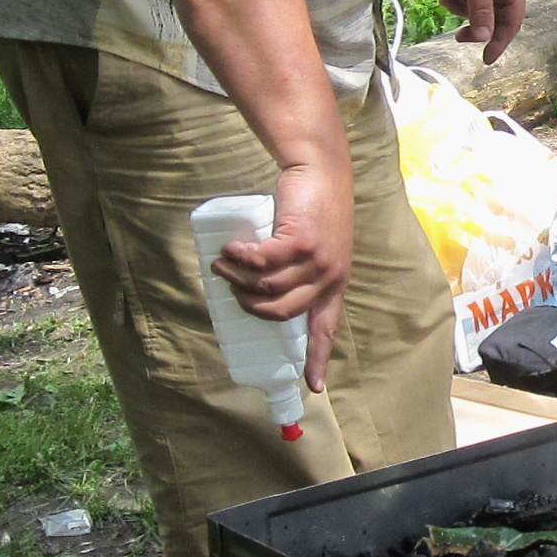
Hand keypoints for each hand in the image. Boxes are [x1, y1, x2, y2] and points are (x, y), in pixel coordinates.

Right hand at [210, 159, 352, 393]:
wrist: (320, 170)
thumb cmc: (313, 206)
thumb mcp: (316, 244)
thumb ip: (298, 267)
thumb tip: (257, 287)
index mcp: (334, 284)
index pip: (325, 329)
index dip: (316, 358)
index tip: (313, 386)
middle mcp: (329, 277)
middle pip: (282, 311)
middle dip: (250, 305)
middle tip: (230, 287)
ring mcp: (318, 259)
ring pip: (268, 287)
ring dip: (238, 278)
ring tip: (222, 264)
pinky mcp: (301, 240)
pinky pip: (263, 261)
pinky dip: (241, 258)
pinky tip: (230, 250)